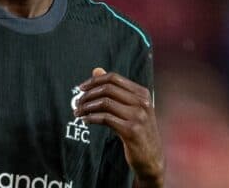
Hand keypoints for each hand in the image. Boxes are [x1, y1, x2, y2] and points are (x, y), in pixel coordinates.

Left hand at [75, 68, 163, 187]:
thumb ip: (114, 89)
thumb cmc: (138, 131)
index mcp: (142, 93)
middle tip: (77, 103)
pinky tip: (86, 120)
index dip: (94, 81)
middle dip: (88, 94)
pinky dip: (91, 118)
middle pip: (107, 89)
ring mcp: (138, 117)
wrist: (152, 159)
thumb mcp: (130, 108)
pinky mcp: (132, 131)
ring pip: (104, 103)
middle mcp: (142, 103)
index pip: (113, 78)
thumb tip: (96, 70)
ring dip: (87, 107)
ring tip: (78, 112)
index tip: (81, 88)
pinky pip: (105, 119)